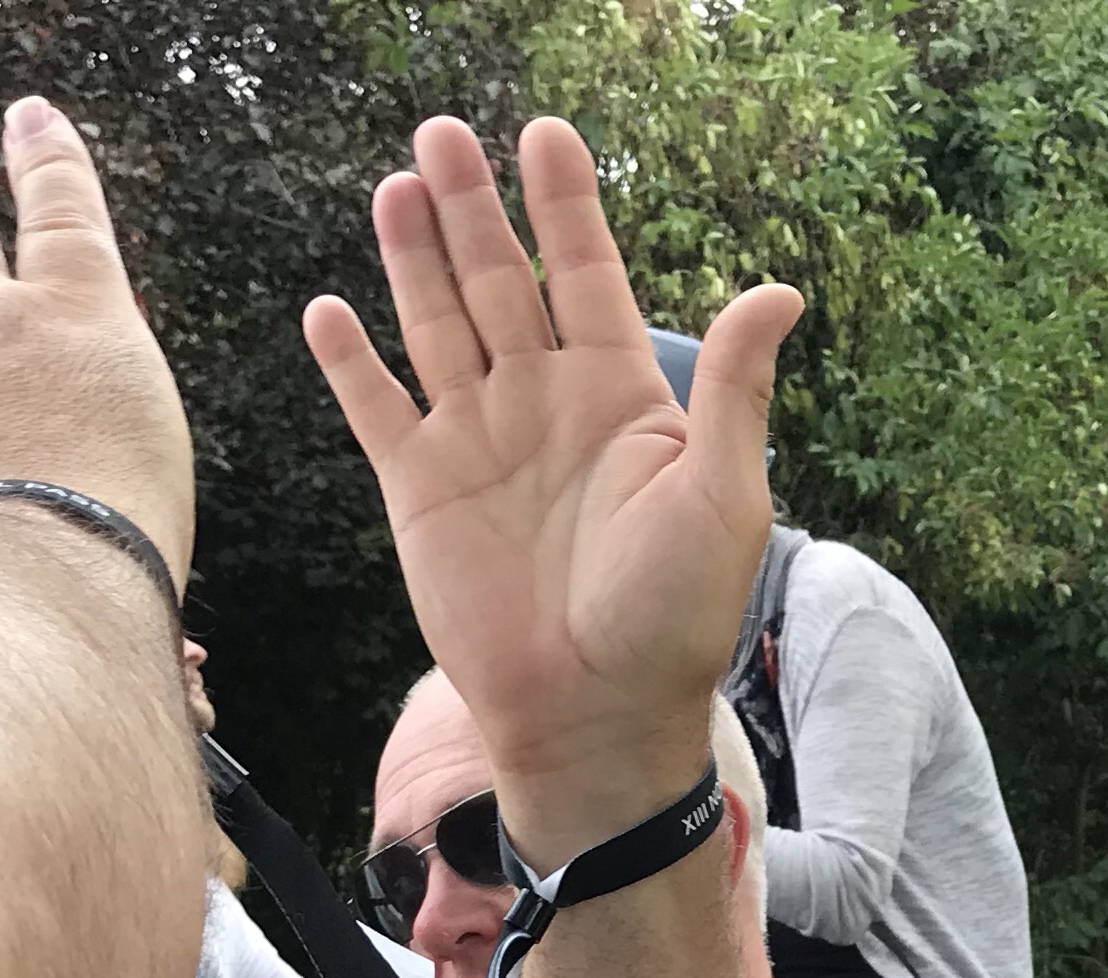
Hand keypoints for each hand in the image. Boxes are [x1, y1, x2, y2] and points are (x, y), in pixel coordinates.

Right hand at [302, 117, 799, 855]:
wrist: (595, 716)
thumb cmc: (674, 620)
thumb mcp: (724, 498)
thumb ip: (735, 392)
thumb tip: (779, 292)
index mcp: (618, 395)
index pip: (584, 273)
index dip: (564, 205)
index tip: (546, 133)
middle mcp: (542, 404)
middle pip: (498, 279)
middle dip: (472, 207)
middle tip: (442, 130)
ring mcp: (477, 442)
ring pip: (435, 324)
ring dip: (411, 257)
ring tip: (396, 186)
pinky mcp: (419, 490)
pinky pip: (377, 409)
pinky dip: (350, 363)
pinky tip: (328, 309)